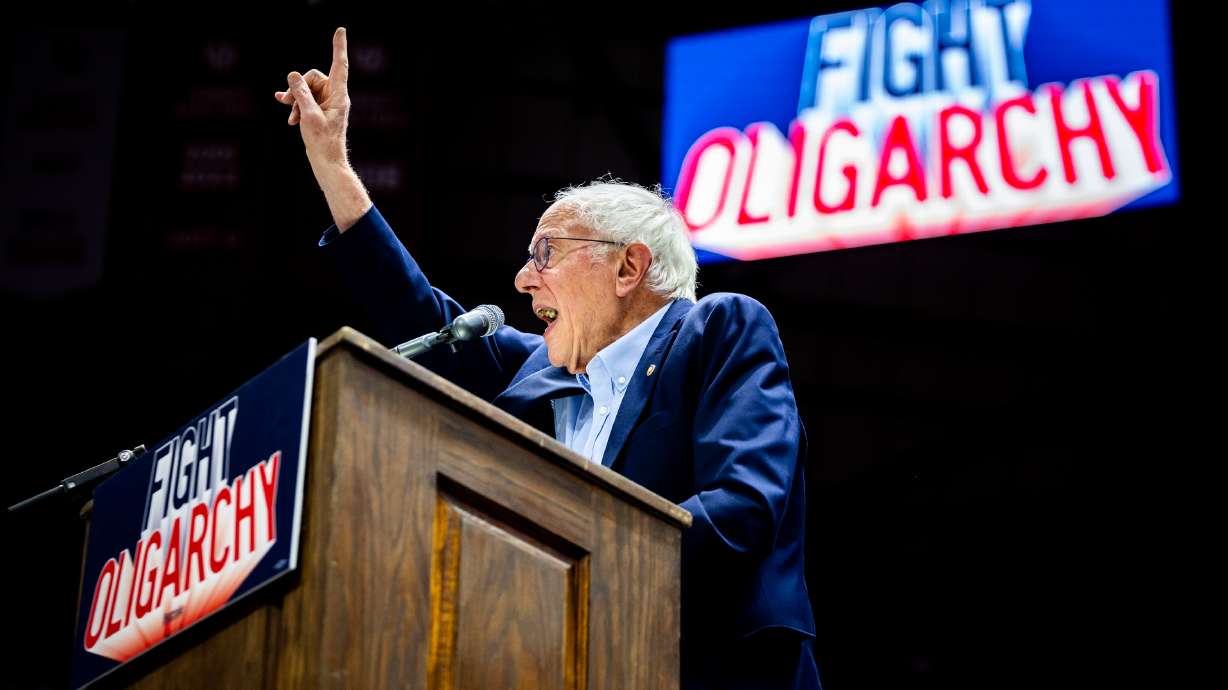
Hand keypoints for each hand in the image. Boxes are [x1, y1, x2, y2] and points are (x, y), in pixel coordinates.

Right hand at [274, 27, 350, 168]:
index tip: (340, 30)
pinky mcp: (319, 111)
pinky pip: (305, 101)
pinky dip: (297, 108)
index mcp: (338, 95)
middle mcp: (335, 97)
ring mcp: (327, 104)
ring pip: (306, 90)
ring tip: (290, 115)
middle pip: (313, 78)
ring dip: (295, 101)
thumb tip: (293, 75)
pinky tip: (289, 119)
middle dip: (298, 89)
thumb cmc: (323, 142)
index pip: (339, 66)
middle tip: (289, 103)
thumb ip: (301, 94)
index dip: (339, 47)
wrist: (326, 162)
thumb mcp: (309, 116)